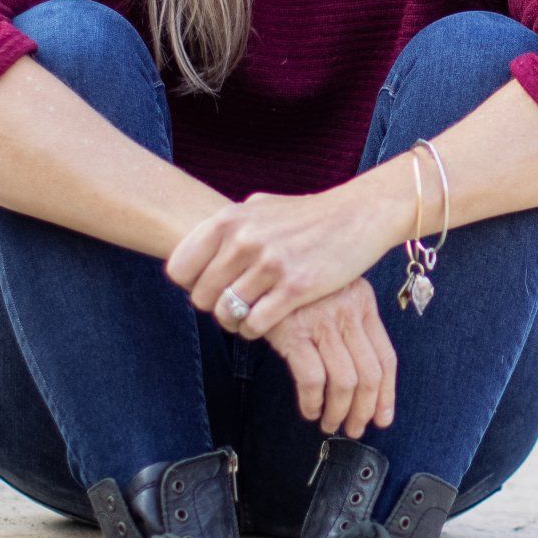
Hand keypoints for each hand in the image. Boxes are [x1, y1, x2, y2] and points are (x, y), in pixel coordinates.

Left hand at [166, 176, 409, 338]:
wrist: (358, 215)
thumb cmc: (307, 215)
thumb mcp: (261, 207)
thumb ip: (229, 225)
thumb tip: (199, 247)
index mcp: (230, 219)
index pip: (179, 268)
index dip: (190, 284)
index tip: (210, 286)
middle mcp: (244, 240)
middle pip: (201, 296)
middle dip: (214, 307)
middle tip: (232, 307)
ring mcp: (270, 264)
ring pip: (226, 314)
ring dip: (235, 322)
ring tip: (248, 317)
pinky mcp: (296, 288)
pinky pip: (255, 324)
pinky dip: (255, 330)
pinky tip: (265, 323)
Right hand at [264, 283, 397, 436]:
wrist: (259, 268)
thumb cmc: (297, 287)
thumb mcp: (333, 294)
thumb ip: (350, 324)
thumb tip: (362, 380)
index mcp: (364, 302)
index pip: (386, 357)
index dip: (387, 394)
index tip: (383, 417)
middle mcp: (348, 312)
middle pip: (369, 374)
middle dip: (364, 410)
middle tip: (355, 429)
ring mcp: (322, 322)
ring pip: (345, 381)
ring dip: (339, 411)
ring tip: (330, 424)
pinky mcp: (294, 332)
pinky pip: (313, 379)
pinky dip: (313, 402)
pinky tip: (310, 410)